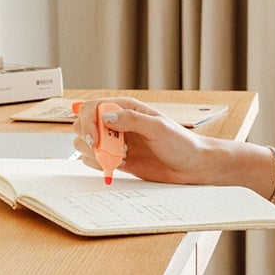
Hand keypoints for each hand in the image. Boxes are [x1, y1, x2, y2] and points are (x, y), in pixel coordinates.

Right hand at [71, 95, 235, 184]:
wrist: (192, 166)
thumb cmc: (181, 143)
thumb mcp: (158, 127)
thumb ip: (132, 120)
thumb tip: (106, 117)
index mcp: (125, 108)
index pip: (91, 108)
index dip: (88, 121)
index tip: (96, 137)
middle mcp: (117, 123)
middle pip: (82, 125)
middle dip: (88, 138)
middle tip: (105, 149)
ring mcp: (116, 142)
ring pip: (86, 144)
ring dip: (94, 152)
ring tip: (118, 157)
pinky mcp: (118, 159)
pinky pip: (95, 160)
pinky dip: (99, 164)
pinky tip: (118, 165)